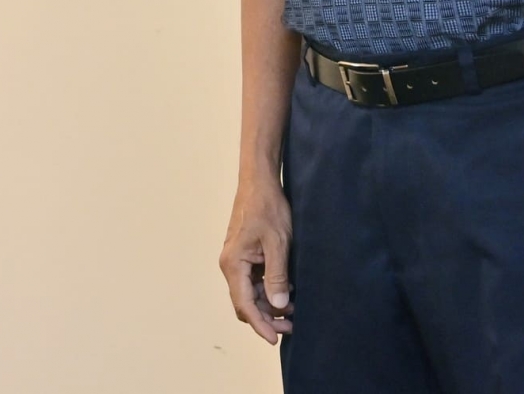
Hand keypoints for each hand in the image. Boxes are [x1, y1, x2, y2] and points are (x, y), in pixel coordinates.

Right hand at [220, 175, 294, 343]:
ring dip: (268, 306)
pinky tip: (287, 291)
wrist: (260, 183)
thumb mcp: (278, 243)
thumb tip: (277, 306)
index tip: (274, 340)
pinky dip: (268, 291)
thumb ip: (277, 276)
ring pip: (249, 294)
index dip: (259, 324)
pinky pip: (253, 283)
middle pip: (244, 303)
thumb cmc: (267, 208)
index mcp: (233, 263)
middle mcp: (230, 265)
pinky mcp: (245, 257)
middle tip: (291, 326)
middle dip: (266, 318)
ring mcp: (236, 261)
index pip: (243, 304)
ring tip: (293, 311)